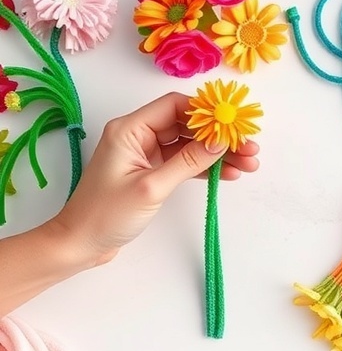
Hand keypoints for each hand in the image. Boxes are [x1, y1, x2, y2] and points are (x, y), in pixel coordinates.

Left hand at [54, 92, 259, 265]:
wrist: (83, 243)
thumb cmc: (106, 214)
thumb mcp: (151, 188)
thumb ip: (187, 163)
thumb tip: (219, 141)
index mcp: (130, 129)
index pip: (175, 106)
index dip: (207, 112)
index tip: (235, 124)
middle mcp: (137, 135)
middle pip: (186, 125)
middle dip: (218, 136)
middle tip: (249, 147)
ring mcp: (144, 155)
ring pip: (188, 146)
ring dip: (217, 154)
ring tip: (248, 163)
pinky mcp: (150, 173)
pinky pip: (182, 164)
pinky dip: (204, 169)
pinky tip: (227, 174)